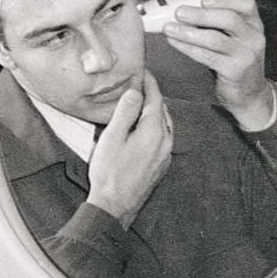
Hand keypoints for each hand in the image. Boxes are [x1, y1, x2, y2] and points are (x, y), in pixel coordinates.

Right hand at [87, 71, 172, 229]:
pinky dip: (157, 126)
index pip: (155, 99)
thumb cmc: (110, 172)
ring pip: (166, 125)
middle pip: (162, 111)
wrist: (115, 206)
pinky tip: (145, 127)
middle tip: (140, 83)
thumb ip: (125, 111)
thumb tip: (135, 91)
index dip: (149, 83)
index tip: (143, 71)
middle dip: (153, 95)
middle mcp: (165, 143)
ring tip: (143, 101)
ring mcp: (165, 156)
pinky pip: (164, 138)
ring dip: (156, 111)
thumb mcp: (112, 136)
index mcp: (154, 132)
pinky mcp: (161, 165)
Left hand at [162, 0, 273, 129]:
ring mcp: (246, 55)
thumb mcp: (237, 39)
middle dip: (201, 14)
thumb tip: (186, 7)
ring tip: (170, 28)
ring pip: (215, 39)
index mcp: (254, 25)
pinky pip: (207, 56)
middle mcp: (254, 38)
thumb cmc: (237, 61)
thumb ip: (219, 22)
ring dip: (188, 32)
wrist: (250, 93)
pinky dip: (188, 48)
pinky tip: (175, 42)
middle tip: (180, 12)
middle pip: (229, 19)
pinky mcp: (234, 71)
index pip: (246, 4)